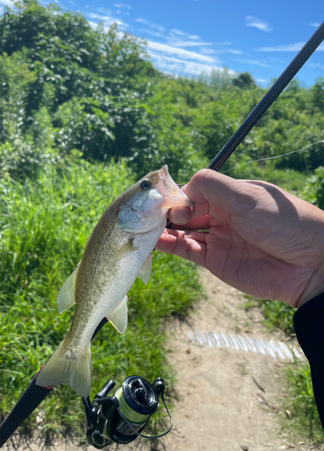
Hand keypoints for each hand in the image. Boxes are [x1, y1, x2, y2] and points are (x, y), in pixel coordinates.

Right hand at [156, 169, 323, 307]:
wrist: (309, 265)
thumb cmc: (282, 222)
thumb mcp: (246, 195)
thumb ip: (210, 185)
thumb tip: (178, 190)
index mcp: (230, 195)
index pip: (194, 189)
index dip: (177, 194)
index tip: (164, 200)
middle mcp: (221, 215)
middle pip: (185, 210)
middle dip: (166, 212)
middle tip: (147, 215)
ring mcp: (217, 238)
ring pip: (182, 231)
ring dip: (163, 229)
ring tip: (144, 227)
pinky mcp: (215, 262)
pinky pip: (186, 251)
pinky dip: (169, 245)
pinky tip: (156, 241)